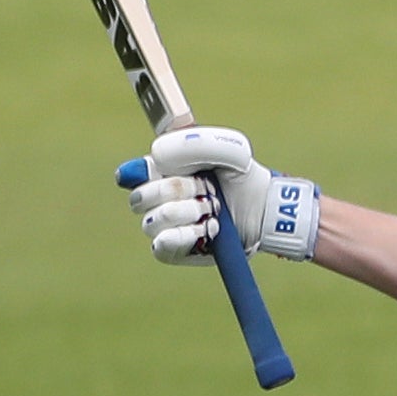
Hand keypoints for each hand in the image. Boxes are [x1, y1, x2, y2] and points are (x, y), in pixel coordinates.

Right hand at [116, 126, 319, 263]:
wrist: (264, 207)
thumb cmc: (242, 175)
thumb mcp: (227, 149)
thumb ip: (190, 143)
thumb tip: (154, 157)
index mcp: (161, 172)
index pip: (132, 174)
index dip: (144, 172)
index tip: (165, 169)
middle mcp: (158, 200)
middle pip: (140, 198)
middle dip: (176, 191)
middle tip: (207, 189)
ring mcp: (165, 227)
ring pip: (153, 222)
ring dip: (186, 213)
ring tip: (212, 210)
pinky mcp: (175, 252)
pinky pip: (161, 246)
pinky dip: (183, 236)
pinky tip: (207, 229)